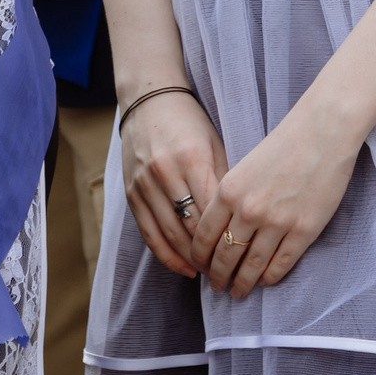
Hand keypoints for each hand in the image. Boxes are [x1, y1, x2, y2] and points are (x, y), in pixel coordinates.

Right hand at [118, 89, 223, 278]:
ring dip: (191, 259)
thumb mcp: (215, 144)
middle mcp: (165, 172)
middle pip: (190, 227)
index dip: (228, 237)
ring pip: (170, 234)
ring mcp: (145, 184)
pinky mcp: (131, 193)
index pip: (213, 210)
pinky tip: (184, 267)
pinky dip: (167, 254)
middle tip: (230, 272)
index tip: (244, 254)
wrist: (148, 100)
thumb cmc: (190, 122)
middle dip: (211, 254)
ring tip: (210, 273)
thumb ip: (224, 180)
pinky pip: (149, 233)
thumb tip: (239, 220)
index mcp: (192, 158)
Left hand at [191, 103, 358, 298]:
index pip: (203, 237)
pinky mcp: (303, 230)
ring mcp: (277, 222)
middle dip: (217, 276)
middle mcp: (248, 210)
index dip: (199, 258)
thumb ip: (230, 198)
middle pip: (224, 256)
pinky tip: (264, 281)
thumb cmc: (285, 145)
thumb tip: (221, 232)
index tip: (201, 266)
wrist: (323, 131)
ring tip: (238, 291)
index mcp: (228, 190)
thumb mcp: (245, 167)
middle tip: (217, 286)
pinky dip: (269, 277)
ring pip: (251, 266)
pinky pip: (280, 265)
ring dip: (242, 284)